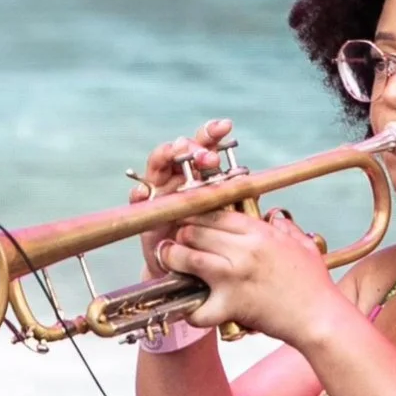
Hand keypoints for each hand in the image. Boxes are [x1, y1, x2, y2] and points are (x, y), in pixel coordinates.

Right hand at [128, 118, 233, 276]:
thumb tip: (259, 187)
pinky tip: (143, 192)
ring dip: (167, 155)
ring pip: (158, 164)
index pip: (206, 146)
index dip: (213, 133)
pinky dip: (138, 193)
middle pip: (181, 150)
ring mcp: (160, 191)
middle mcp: (179, 177)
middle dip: (193, 146)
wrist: (189, 269)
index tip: (225, 126)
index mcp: (201, 174)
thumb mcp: (227, 216)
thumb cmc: (210, 238)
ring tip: (178, 153)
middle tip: (206, 154)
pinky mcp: (144, 211)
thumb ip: (238, 199)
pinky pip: (137, 198)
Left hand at [156, 207, 342, 344]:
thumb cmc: (315, 284)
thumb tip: (275, 218)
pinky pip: (199, 308)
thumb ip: (287, 228)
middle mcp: (244, 249)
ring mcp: (235, 276)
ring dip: (175, 260)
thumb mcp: (304, 246)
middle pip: (194, 230)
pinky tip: (193, 310)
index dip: (195, 215)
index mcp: (260, 232)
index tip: (188, 221)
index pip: (215, 213)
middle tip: (177, 243)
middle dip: (181, 235)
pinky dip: (192, 312)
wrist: (321, 317)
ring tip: (173, 264)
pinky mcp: (232, 304)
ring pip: (188, 258)